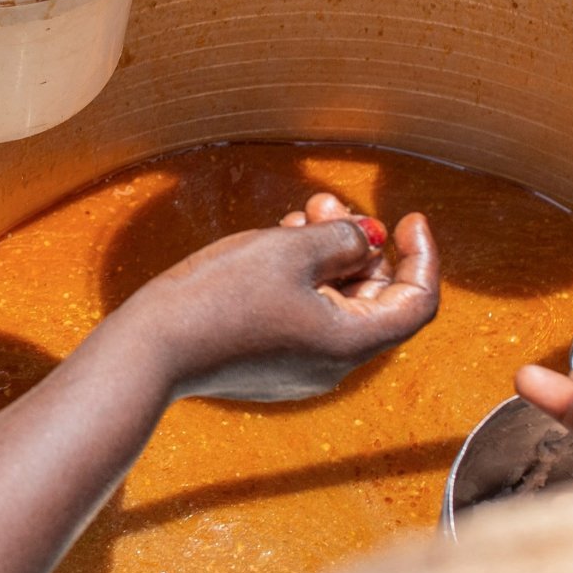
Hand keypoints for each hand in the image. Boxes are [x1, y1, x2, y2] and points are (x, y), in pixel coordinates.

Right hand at [107, 193, 439, 401]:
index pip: (416, 302)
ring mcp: (300, 368)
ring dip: (328, 258)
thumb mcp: (291, 250)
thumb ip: (343, 238)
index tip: (409, 220)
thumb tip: (367, 239)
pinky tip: (276, 249)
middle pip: (374, 301)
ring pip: (336, 305)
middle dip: (361, 247)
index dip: (421, 257)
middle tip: (330, 204)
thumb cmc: (220, 297)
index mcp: (351, 343)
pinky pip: (305, 318)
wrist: (151, 348)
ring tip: (299, 218)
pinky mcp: (270, 365)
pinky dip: (304, 281)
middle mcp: (333, 364)